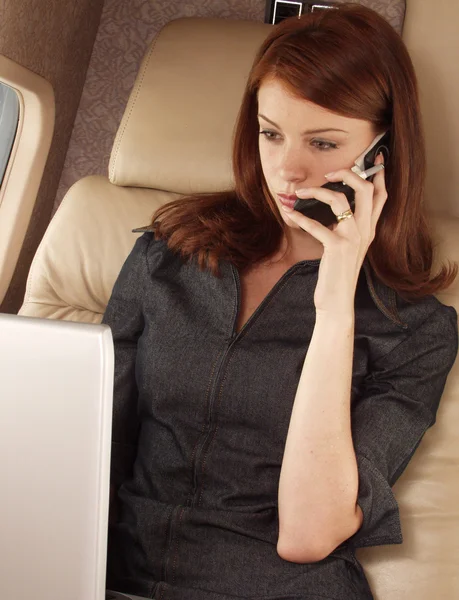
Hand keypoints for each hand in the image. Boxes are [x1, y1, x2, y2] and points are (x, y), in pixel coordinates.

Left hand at [281, 154, 387, 315]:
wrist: (337, 301)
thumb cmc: (338, 273)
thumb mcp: (347, 247)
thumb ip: (345, 228)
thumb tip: (333, 208)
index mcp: (370, 230)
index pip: (382, 196)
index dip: (379, 175)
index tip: (375, 158)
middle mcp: (365, 231)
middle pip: (366, 190)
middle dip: (348, 173)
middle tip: (329, 172)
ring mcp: (352, 239)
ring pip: (341, 200)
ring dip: (317, 192)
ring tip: (299, 193)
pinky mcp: (337, 248)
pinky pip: (317, 226)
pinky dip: (301, 218)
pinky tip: (289, 213)